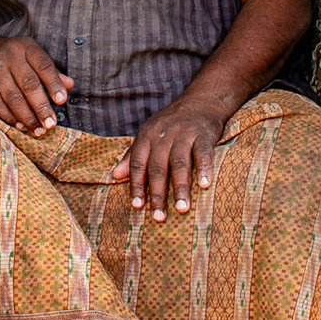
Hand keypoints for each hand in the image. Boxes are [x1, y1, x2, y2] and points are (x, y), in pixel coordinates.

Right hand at [0, 36, 74, 134]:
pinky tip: (18, 125)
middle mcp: (9, 55)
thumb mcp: (29, 56)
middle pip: (29, 84)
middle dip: (41, 107)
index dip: (54, 84)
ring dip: (26, 116)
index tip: (62, 101)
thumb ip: (49, 71)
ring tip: (37, 130)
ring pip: (12, 96)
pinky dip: (8, 116)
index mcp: (25, 47)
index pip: (44, 65)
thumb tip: (70, 85)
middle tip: (50, 124)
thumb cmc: (9, 57)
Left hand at [112, 99, 225, 221]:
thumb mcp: (147, 135)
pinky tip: (205, 185)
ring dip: (180, 188)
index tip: (137, 206)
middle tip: (159, 217)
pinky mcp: (204, 135)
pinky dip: (205, 169)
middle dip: (157, 194)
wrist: (199, 102)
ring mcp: (184, 134)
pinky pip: (204, 153)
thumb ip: (132, 156)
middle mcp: (163, 136)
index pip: (138, 164)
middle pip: (158, 168)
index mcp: (147, 136)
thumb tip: (114, 176)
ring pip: (179, 164)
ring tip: (181, 209)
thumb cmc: (170, 124)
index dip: (137, 185)